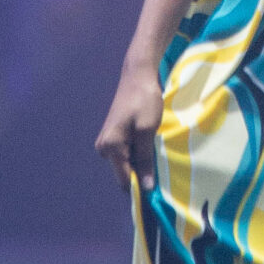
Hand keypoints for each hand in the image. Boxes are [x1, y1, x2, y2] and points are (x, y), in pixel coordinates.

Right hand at [95, 57, 165, 190]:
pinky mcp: (112, 137)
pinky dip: (138, 153)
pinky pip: (126, 154)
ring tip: (154, 149)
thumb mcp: (148, 131)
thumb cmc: (144, 101)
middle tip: (160, 161)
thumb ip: (145, 160)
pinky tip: (147, 143)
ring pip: (126, 164)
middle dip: (142, 172)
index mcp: (111, 147)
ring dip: (141, 161)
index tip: (159, 186)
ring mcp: (106, 142)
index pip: (125, 180)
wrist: (137, 76)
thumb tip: (146, 188)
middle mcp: (103, 148)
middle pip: (125, 173)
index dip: (142, 185)